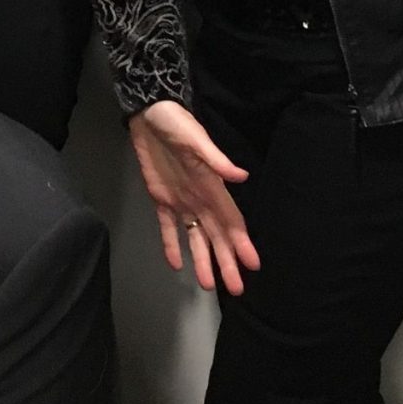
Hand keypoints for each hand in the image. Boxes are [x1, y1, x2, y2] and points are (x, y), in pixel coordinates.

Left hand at [126, 101, 260, 295]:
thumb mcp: (196, 139)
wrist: (149, 114)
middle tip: (236, 289)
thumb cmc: (176, 123)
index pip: (231, 221)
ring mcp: (181, 201)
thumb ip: (217, 160)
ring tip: (209, 285)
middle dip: (227, 262)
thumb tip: (242, 176)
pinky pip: (167, 228)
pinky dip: (172, 245)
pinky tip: (176, 265)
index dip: (242, 243)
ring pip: (196, 237)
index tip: (253, 265)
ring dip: (203, 260)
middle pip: (217, 236)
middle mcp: (200, 198)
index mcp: (211, 186)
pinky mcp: (161, 199)